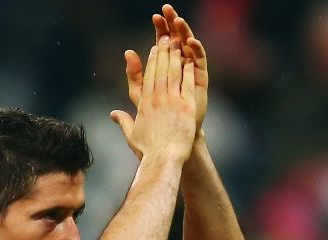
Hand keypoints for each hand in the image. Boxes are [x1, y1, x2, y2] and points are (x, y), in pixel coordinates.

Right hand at [110, 35, 195, 162]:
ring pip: (173, 73)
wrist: (163, 160)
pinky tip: (190, 61)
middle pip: (160, 70)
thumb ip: (122, 121)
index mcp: (144, 104)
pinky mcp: (186, 107)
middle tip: (166, 38)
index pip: (148, 77)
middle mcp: (157, 99)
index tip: (154, 49)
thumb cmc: (147, 151)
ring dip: (175, 56)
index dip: (151, 61)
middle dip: (163, 52)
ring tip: (177, 44)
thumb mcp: (131, 135)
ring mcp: (172, 102)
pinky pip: (187, 84)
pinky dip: (188, 71)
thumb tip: (112, 114)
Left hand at [125, 4, 207, 130]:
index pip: (162, 44)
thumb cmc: (156, 119)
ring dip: (184, 33)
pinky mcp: (201, 80)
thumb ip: (134, 76)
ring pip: (189, 47)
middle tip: (168, 9)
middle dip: (172, 25)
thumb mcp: (140, 95)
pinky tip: (191, 41)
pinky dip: (197, 50)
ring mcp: (191, 72)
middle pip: (176, 41)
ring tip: (178, 20)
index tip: (155, 17)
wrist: (172, 137)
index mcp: (165, 69)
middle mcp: (179, 67)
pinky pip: (200, 61)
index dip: (160, 30)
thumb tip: (126, 53)